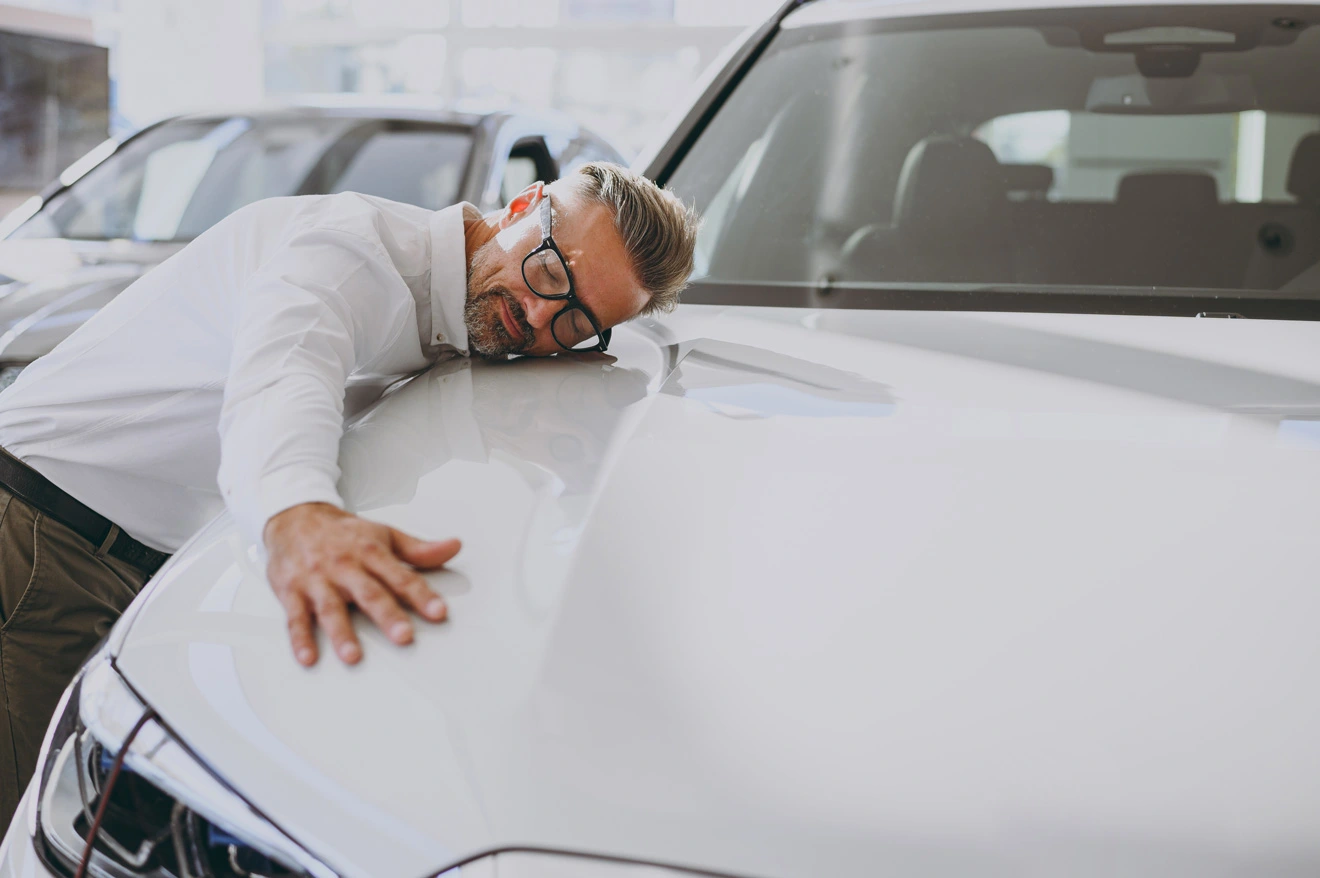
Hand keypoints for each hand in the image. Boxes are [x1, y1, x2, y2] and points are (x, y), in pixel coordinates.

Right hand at [263, 502, 460, 666]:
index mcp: (370, 552)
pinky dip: (300, 638)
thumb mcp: (383, 534)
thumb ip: (419, 549)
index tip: (438, 612)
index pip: (401, 576)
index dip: (421, 595)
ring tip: (353, 655)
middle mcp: (344, 566)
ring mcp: (317, 580)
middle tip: (403, 636)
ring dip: (341, 633)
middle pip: (368, 593)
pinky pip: (295, 617)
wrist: (294, 516)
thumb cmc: (343, 532)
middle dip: (386, 615)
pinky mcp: (291, 591)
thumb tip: (454, 547)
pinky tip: (308, 657)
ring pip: (330, 608)